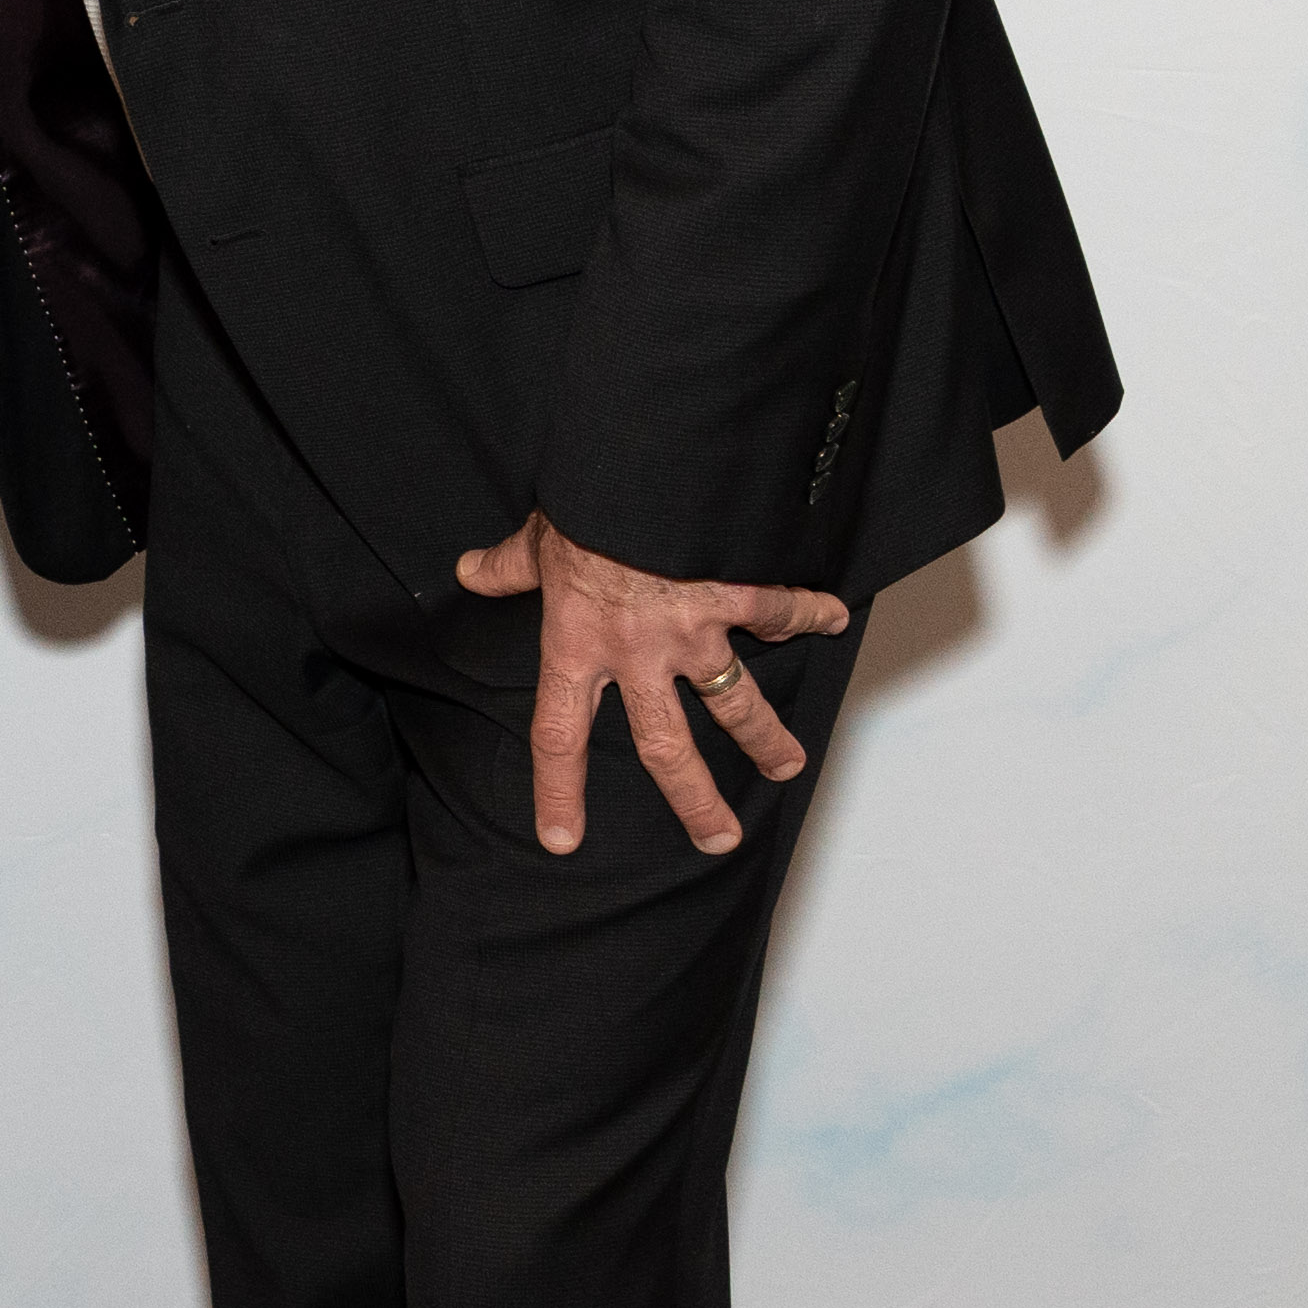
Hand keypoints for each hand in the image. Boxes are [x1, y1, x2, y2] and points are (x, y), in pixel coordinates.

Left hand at [457, 511, 844, 858]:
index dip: (559, 791)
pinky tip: (836, 619)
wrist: (636, 467)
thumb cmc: (582, 505)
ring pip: (733, 702)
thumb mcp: (536, 538)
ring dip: (764, 738)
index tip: (563, 840)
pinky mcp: (734, 595)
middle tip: (718, 838)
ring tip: (787, 767)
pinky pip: (778, 611)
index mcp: (577, 645)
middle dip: (695, 800)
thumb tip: (471, 571)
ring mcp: (692, 630)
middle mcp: (637, 654)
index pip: (559, 736)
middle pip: (665, 747)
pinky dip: (810, 614)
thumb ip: (508, 566)